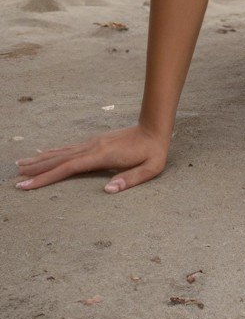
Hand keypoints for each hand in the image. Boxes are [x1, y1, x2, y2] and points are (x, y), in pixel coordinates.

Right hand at [15, 124, 168, 192]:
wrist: (155, 128)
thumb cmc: (153, 151)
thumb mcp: (149, 169)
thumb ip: (130, 179)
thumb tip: (108, 190)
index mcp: (103, 156)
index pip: (69, 168)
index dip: (47, 177)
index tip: (28, 185)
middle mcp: (93, 147)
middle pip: (60, 159)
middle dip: (37, 169)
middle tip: (16, 178)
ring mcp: (93, 143)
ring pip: (62, 152)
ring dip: (41, 159)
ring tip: (21, 163)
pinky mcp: (95, 142)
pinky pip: (69, 148)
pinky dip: (54, 151)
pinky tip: (45, 153)